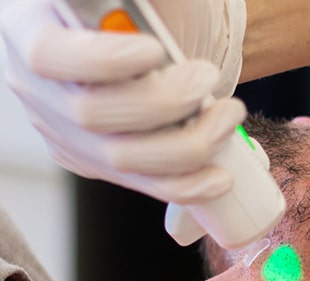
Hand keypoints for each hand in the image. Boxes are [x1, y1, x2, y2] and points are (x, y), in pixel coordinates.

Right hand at [1, 0, 245, 217]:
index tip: (155, 51)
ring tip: (227, 117)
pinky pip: (143, 184)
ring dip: (186, 144)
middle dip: (163, 103)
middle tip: (207, 79)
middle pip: (91, 115)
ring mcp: (70, 133)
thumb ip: (142, 1)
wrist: (156, 42)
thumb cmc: (146, 9)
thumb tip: (139, 6)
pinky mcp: (100, 164)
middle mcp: (42, 89)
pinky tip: (218, 176)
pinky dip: (187, 184)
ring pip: (121, 160)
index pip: (49, 55)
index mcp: (33, 31)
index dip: (103, 60)